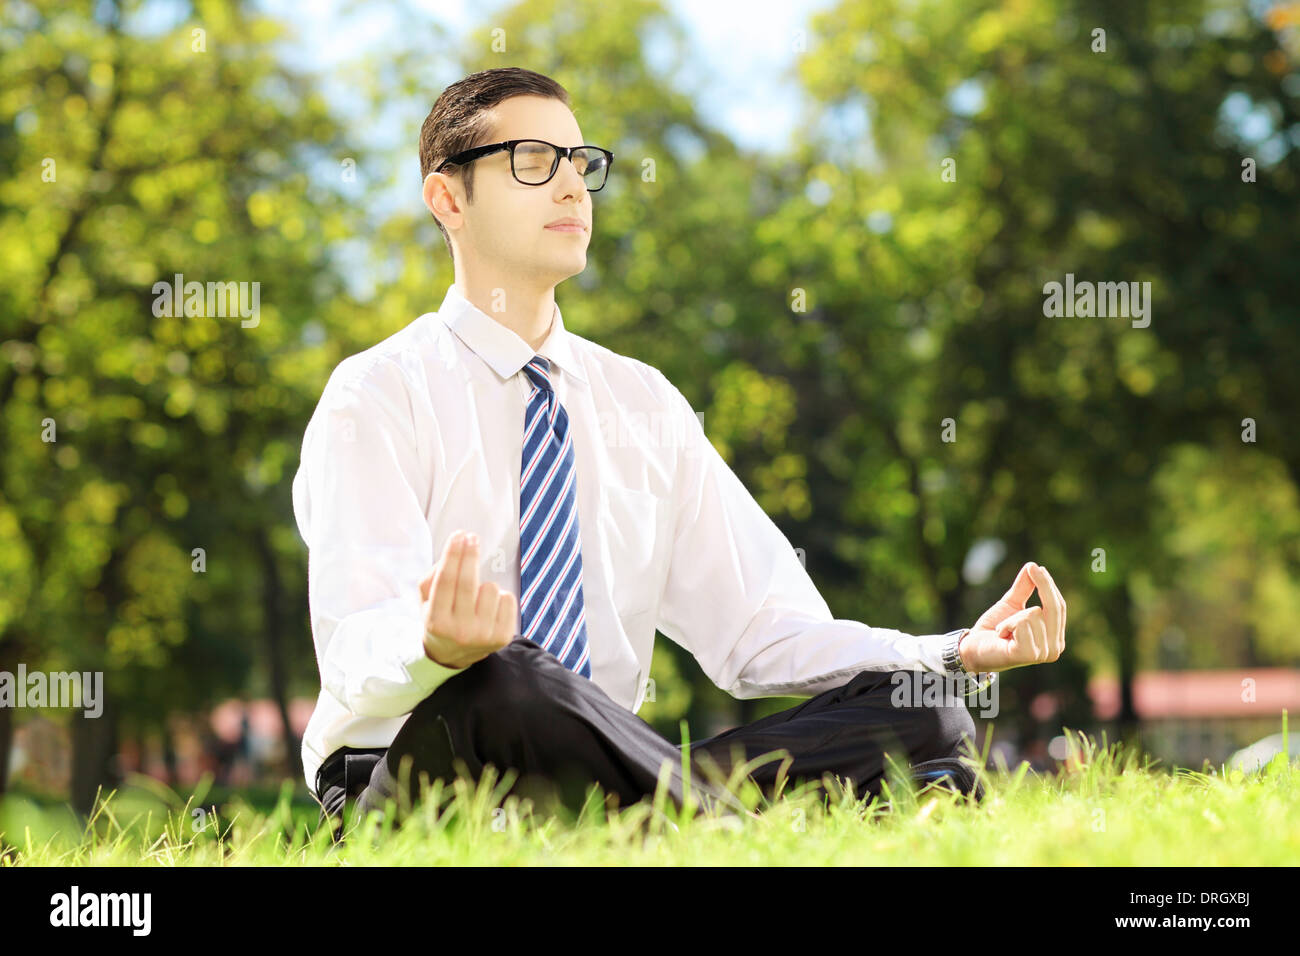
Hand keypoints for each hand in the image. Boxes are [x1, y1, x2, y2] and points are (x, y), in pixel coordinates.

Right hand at [420, 530, 517, 669]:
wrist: (453, 656)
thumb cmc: (440, 619)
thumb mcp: (425, 602)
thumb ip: (432, 577)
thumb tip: (455, 553)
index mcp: (436, 621)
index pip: (446, 581)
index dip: (453, 555)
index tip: (459, 535)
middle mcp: (460, 631)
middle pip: (468, 582)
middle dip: (470, 555)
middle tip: (472, 538)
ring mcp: (483, 635)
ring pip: (491, 588)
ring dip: (484, 584)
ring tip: (476, 598)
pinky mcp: (503, 637)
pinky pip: (508, 599)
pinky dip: (500, 597)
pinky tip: (489, 608)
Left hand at [959, 562, 1065, 672]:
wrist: (972, 648)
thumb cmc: (993, 628)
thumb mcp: (1011, 604)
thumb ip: (1024, 588)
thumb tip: (1033, 565)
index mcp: (1055, 638)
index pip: (1059, 607)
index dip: (1049, 585)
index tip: (1037, 567)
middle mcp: (1054, 649)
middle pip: (1054, 608)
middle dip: (1043, 585)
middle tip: (1033, 568)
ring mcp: (1043, 654)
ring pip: (1034, 614)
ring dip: (1012, 618)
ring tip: (1004, 630)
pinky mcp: (1028, 654)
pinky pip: (1022, 623)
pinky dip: (1007, 625)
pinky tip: (1001, 636)